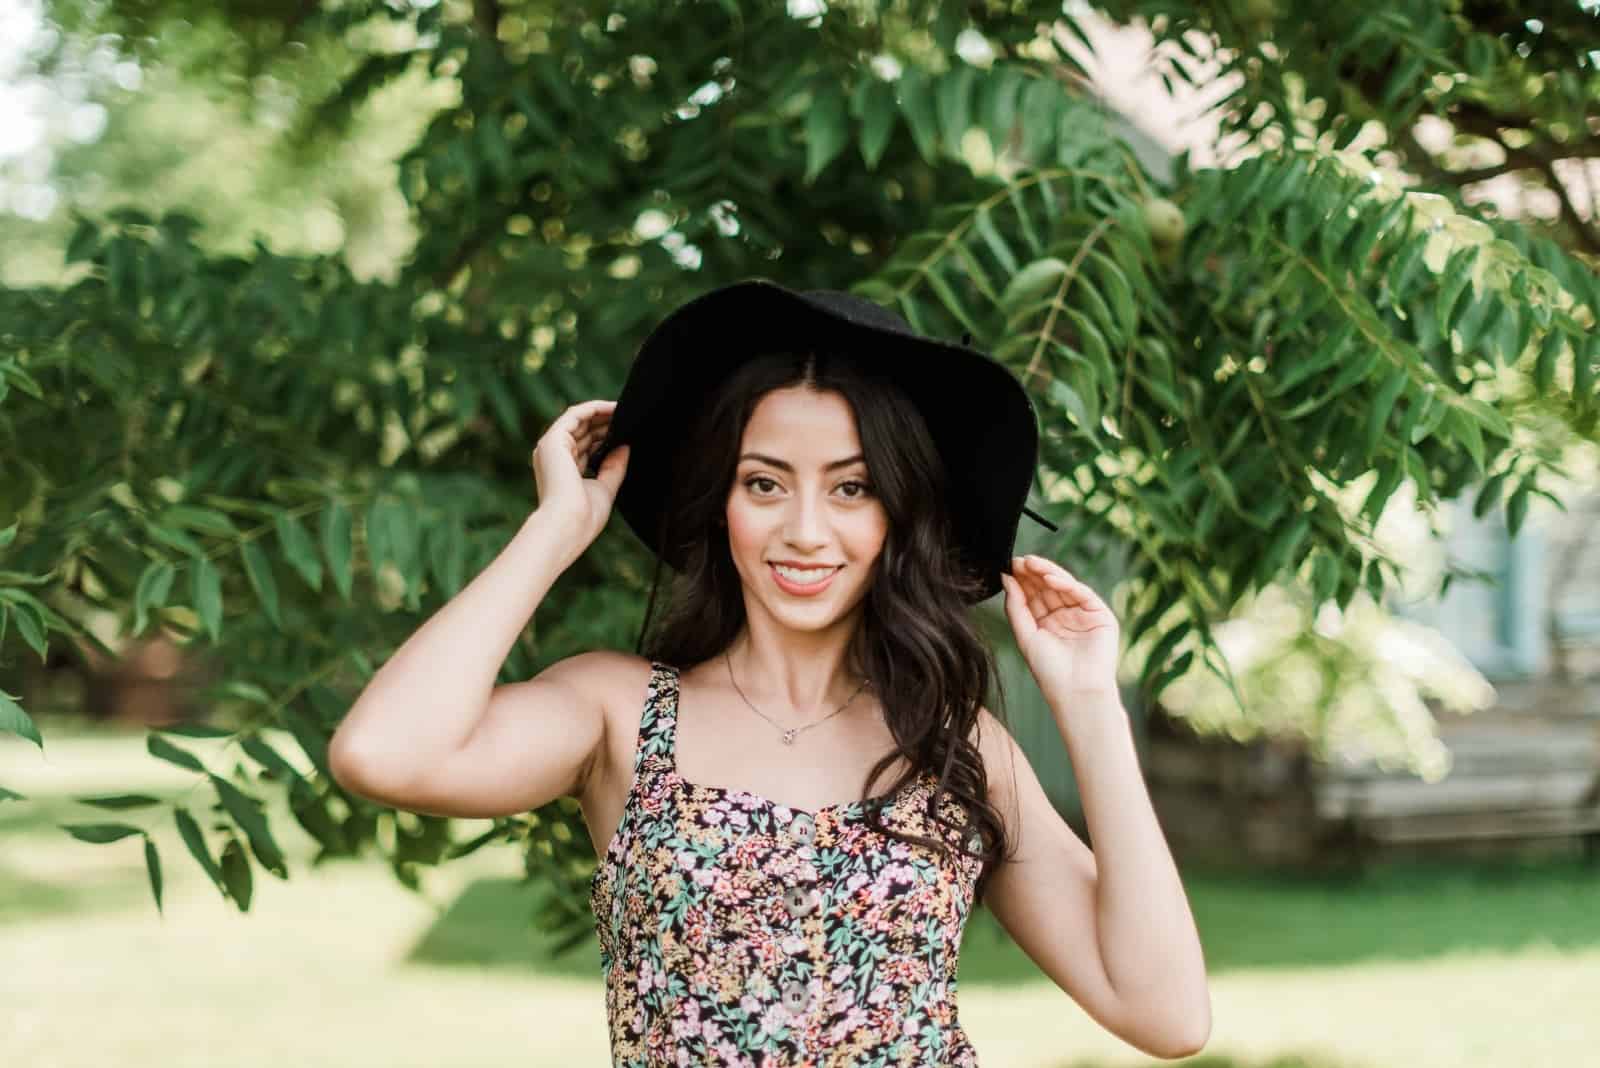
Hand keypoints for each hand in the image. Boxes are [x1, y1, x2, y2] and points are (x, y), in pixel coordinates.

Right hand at [529, 400, 629, 547]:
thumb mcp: (605, 488)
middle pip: (583, 432)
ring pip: (579, 421)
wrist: (568, 525)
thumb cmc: (584, 516)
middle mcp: (554, 457)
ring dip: (602, 414)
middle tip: (630, 418)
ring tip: (625, 411)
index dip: (606, 437)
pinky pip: (575, 415)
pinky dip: (595, 409)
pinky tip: (614, 409)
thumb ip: (614, 467)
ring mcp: (552, 447)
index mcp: (563, 472)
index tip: (626, 432)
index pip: (585, 448)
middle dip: (606, 424)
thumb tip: (625, 447)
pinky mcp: (553, 439)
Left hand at [999, 554, 1120, 699]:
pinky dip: (1067, 584)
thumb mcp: (1025, 635)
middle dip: (1032, 573)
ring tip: (1030, 563)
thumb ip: (1015, 606)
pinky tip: (1050, 578)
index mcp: (1046, 622)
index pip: (1033, 595)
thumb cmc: (1049, 671)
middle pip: (1047, 588)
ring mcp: (1083, 614)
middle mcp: (1065, 616)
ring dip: (1047, 573)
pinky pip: (1082, 593)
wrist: (1076, 692)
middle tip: (1018, 560)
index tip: (1007, 566)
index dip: (1022, 580)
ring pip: (1064, 586)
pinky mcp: (1101, 615)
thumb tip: (1005, 577)